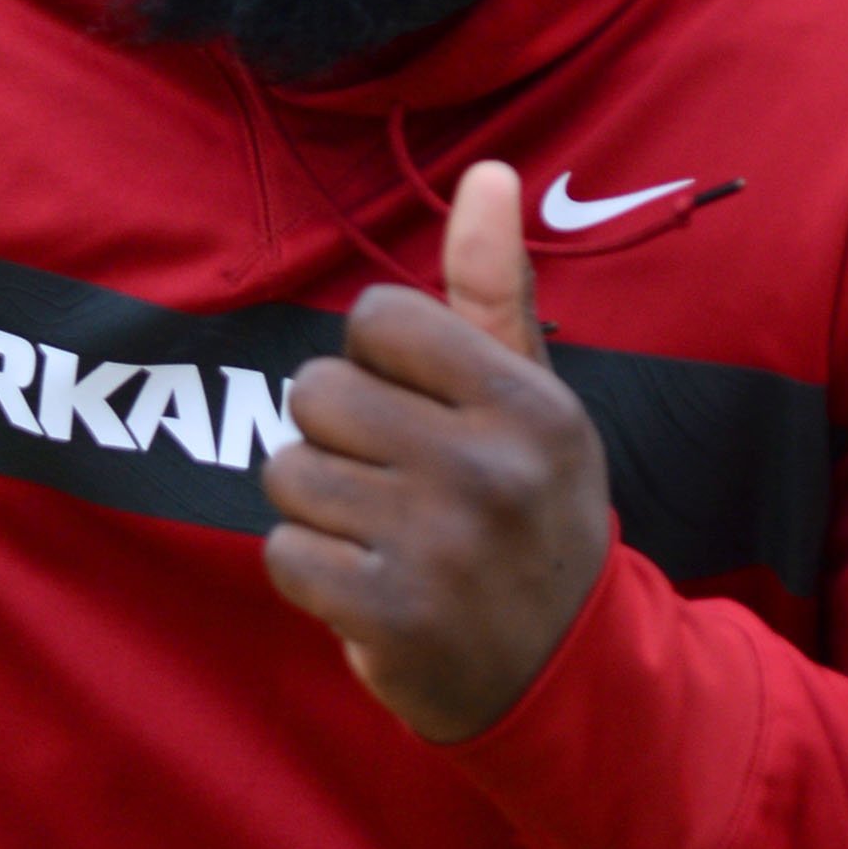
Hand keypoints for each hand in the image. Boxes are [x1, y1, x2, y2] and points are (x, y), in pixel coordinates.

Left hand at [263, 159, 612, 741]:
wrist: (565, 675)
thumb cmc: (534, 519)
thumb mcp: (536, 404)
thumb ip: (494, 293)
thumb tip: (486, 173)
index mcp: (524, 403)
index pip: (376, 320)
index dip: (374, 364)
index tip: (415, 413)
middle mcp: (487, 467)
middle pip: (316, 392)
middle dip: (336, 437)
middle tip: (392, 483)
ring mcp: (437, 545)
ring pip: (288, 472)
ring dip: (318, 509)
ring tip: (382, 536)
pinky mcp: (389, 615)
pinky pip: (281, 552)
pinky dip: (310, 574)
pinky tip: (367, 585)